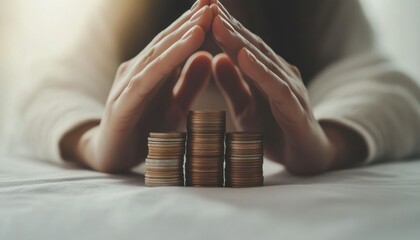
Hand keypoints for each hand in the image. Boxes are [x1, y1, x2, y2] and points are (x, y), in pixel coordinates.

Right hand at [61, 0, 213, 171]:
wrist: (110, 157)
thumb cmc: (143, 131)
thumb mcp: (174, 107)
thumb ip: (188, 84)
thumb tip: (206, 55)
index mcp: (151, 71)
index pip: (174, 42)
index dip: (194, 23)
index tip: (216, 5)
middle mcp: (137, 71)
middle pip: (167, 41)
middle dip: (191, 20)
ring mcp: (128, 85)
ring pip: (159, 54)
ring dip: (183, 33)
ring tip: (206, 15)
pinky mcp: (123, 103)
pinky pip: (151, 77)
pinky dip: (171, 59)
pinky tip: (191, 44)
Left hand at [210, 3, 366, 174]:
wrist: (308, 160)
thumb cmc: (276, 133)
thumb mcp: (246, 109)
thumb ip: (234, 85)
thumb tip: (217, 59)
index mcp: (266, 75)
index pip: (242, 46)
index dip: (222, 28)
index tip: (201, 9)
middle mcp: (280, 76)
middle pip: (252, 46)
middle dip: (229, 25)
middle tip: (207, 2)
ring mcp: (291, 91)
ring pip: (263, 62)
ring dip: (240, 41)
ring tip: (219, 22)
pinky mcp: (296, 110)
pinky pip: (275, 88)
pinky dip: (259, 71)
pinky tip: (243, 56)